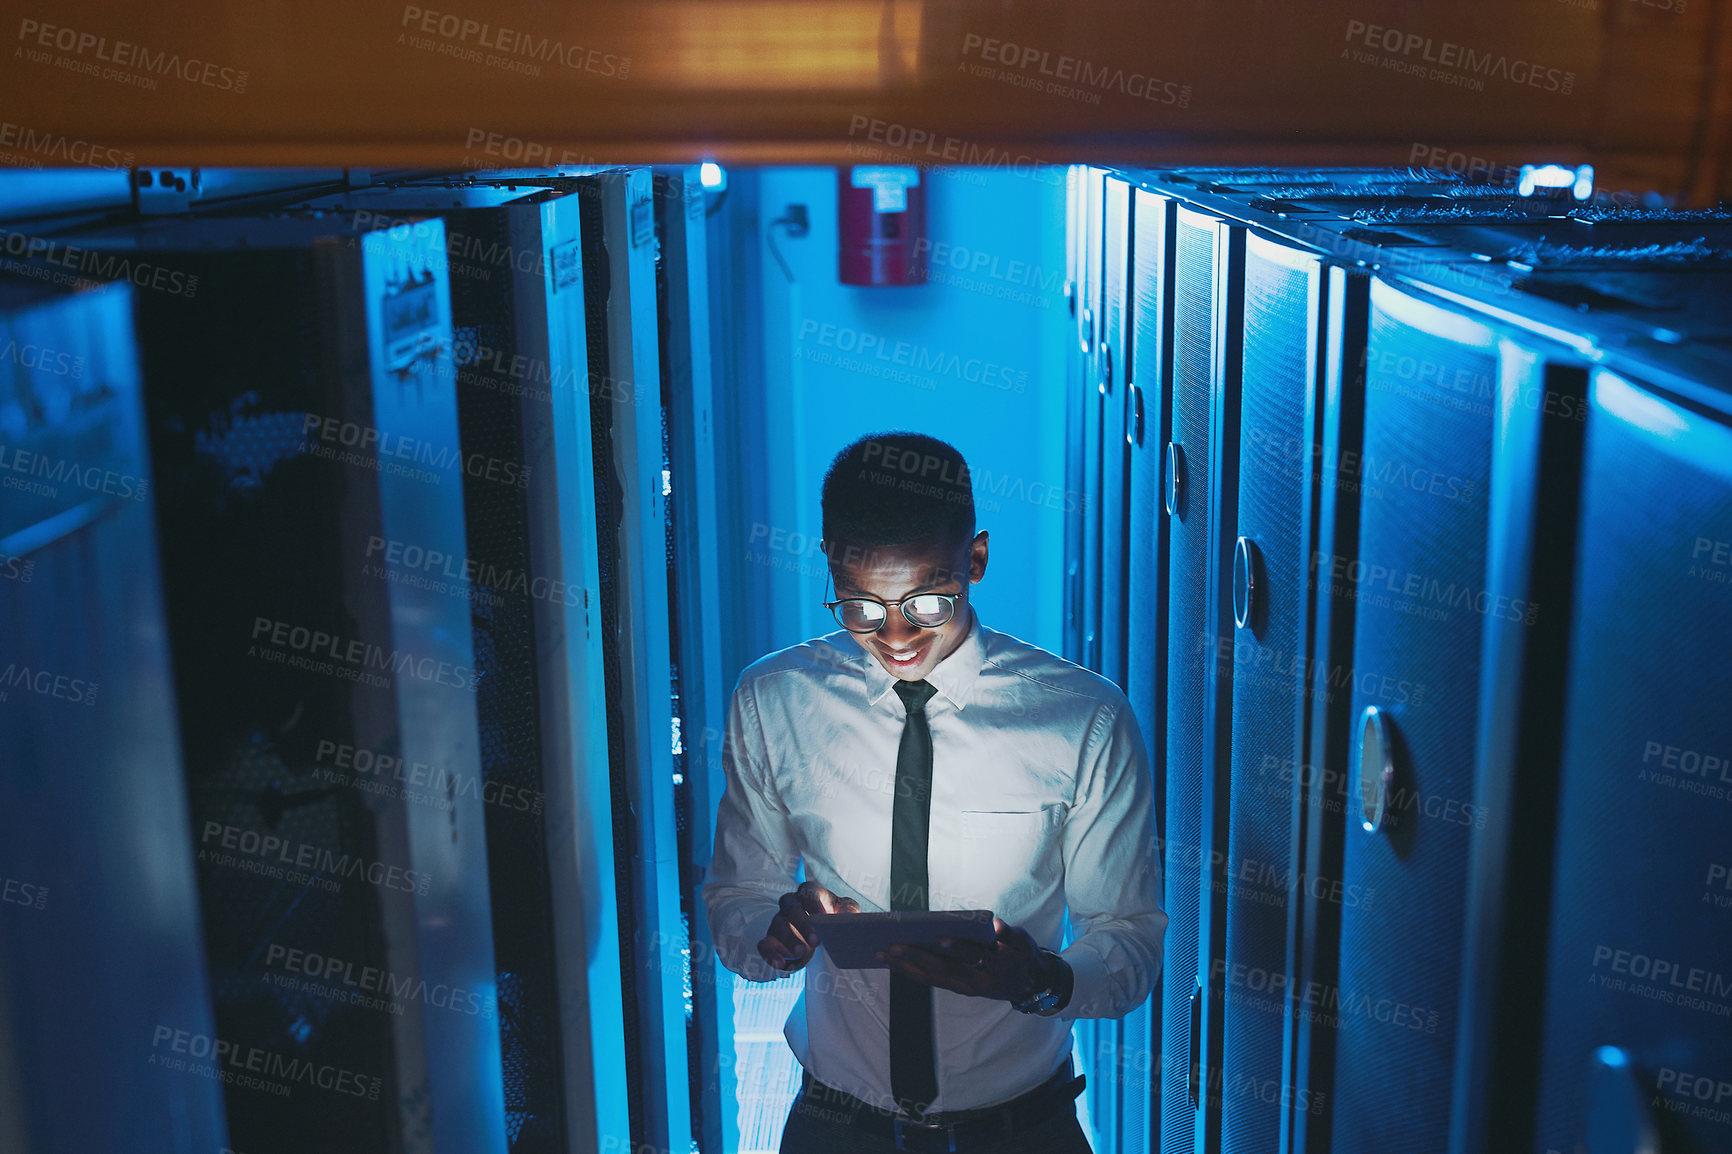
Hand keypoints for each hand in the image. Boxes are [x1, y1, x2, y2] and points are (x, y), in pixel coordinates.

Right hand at [756, 880, 860, 973]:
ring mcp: (779, 920)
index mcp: (809, 892)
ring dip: (789, 940)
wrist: (817, 929)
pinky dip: (770, 953)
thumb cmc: (831, 915)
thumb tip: (848, 916)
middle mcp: (791, 903)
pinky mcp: (771, 938)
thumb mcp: (844, 909)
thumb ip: (848, 909)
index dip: (815, 905)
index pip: (809, 892)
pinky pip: (764, 944)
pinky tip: (780, 964)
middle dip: (802, 924)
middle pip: (791, 908)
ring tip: (802, 952)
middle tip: (816, 941)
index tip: (825, 918)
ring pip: (778, 925)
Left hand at [878, 918, 1060, 1002]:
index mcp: (996, 964)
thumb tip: (996, 925)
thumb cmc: (1021, 954)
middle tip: (892, 945)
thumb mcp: (1023, 941)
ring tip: (881, 954)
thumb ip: (1009, 933)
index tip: (940, 938)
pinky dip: (910, 972)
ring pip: (931, 978)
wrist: (1027, 984)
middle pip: (944, 969)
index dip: (958, 947)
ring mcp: (965, 987)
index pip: (974, 954)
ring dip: (905, 967)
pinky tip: (892, 962)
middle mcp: (977, 980)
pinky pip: (930, 981)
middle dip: (917, 957)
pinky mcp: (957, 988)